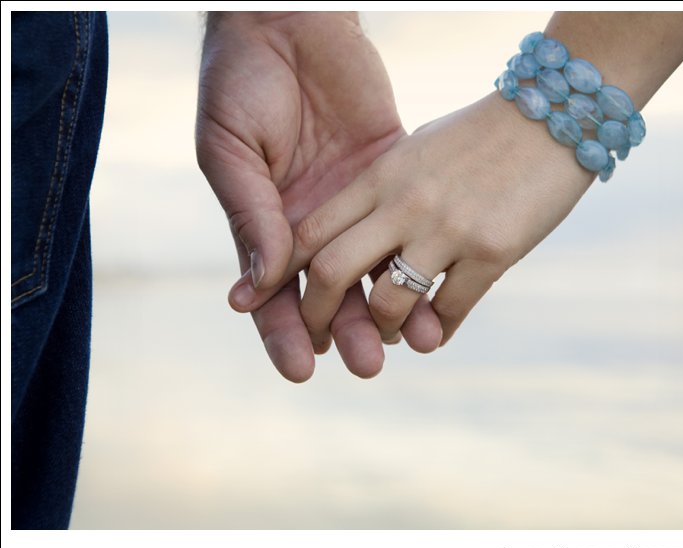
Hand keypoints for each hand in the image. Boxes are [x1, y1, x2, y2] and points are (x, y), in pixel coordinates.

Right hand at [196, 12, 440, 381]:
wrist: (290, 20)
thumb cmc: (242, 82)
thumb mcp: (232, 149)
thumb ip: (250, 215)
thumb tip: (262, 285)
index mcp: (269, 222)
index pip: (276, 294)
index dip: (285, 332)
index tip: (300, 368)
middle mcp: (316, 223)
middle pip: (334, 293)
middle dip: (348, 330)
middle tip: (367, 362)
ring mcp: (359, 203)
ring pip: (378, 268)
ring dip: (393, 307)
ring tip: (413, 340)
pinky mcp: (395, 174)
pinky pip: (411, 225)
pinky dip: (423, 256)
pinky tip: (439, 288)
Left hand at [290, 94, 595, 346]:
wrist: (553, 113)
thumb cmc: (481, 135)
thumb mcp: (417, 152)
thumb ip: (382, 191)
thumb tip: (357, 233)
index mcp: (380, 175)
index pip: (310, 230)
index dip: (282, 271)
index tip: (275, 297)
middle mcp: (405, 203)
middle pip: (331, 272)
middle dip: (314, 315)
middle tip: (320, 338)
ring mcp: (448, 228)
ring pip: (388, 304)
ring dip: (384, 330)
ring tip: (391, 333)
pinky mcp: (492, 250)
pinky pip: (450, 311)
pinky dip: (437, 331)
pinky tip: (436, 331)